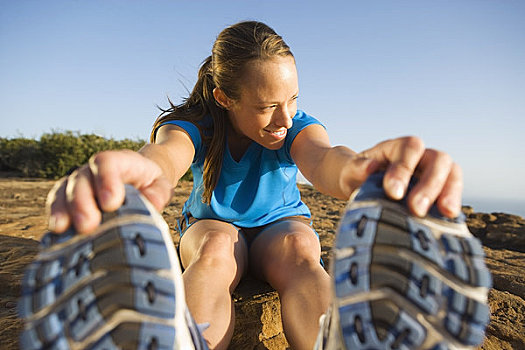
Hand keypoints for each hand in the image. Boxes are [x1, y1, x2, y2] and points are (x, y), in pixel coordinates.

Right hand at [46, 150, 172, 233]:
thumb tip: (152, 203)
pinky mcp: (69, 197)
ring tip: (64, 229)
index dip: (106, 180)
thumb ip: (159, 193)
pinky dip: (55, 215)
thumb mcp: (161, 186)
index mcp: (121, 161)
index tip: (111, 203)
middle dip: (83, 202)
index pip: (108, 163)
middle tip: (88, 224)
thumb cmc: (150, 184)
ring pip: (65, 190)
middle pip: (82, 178)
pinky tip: (56, 231)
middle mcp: (95, 169)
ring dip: (63, 210)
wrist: (141, 181)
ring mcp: (80, 182)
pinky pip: (57, 202)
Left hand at [357, 136, 461, 217]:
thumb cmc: (355, 175)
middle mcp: (421, 156)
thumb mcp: (350, 171)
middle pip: (438, 159)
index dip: (405, 168)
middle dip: (429, 184)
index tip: (393, 192)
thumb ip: (356, 168)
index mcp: (398, 147)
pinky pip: (453, 194)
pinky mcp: (440, 191)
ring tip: (445, 213)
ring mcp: (434, 172)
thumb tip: (369, 167)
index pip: (410, 148)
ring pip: (452, 173)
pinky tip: (447, 222)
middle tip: (417, 209)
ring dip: (450, 193)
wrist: (358, 184)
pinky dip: (452, 206)